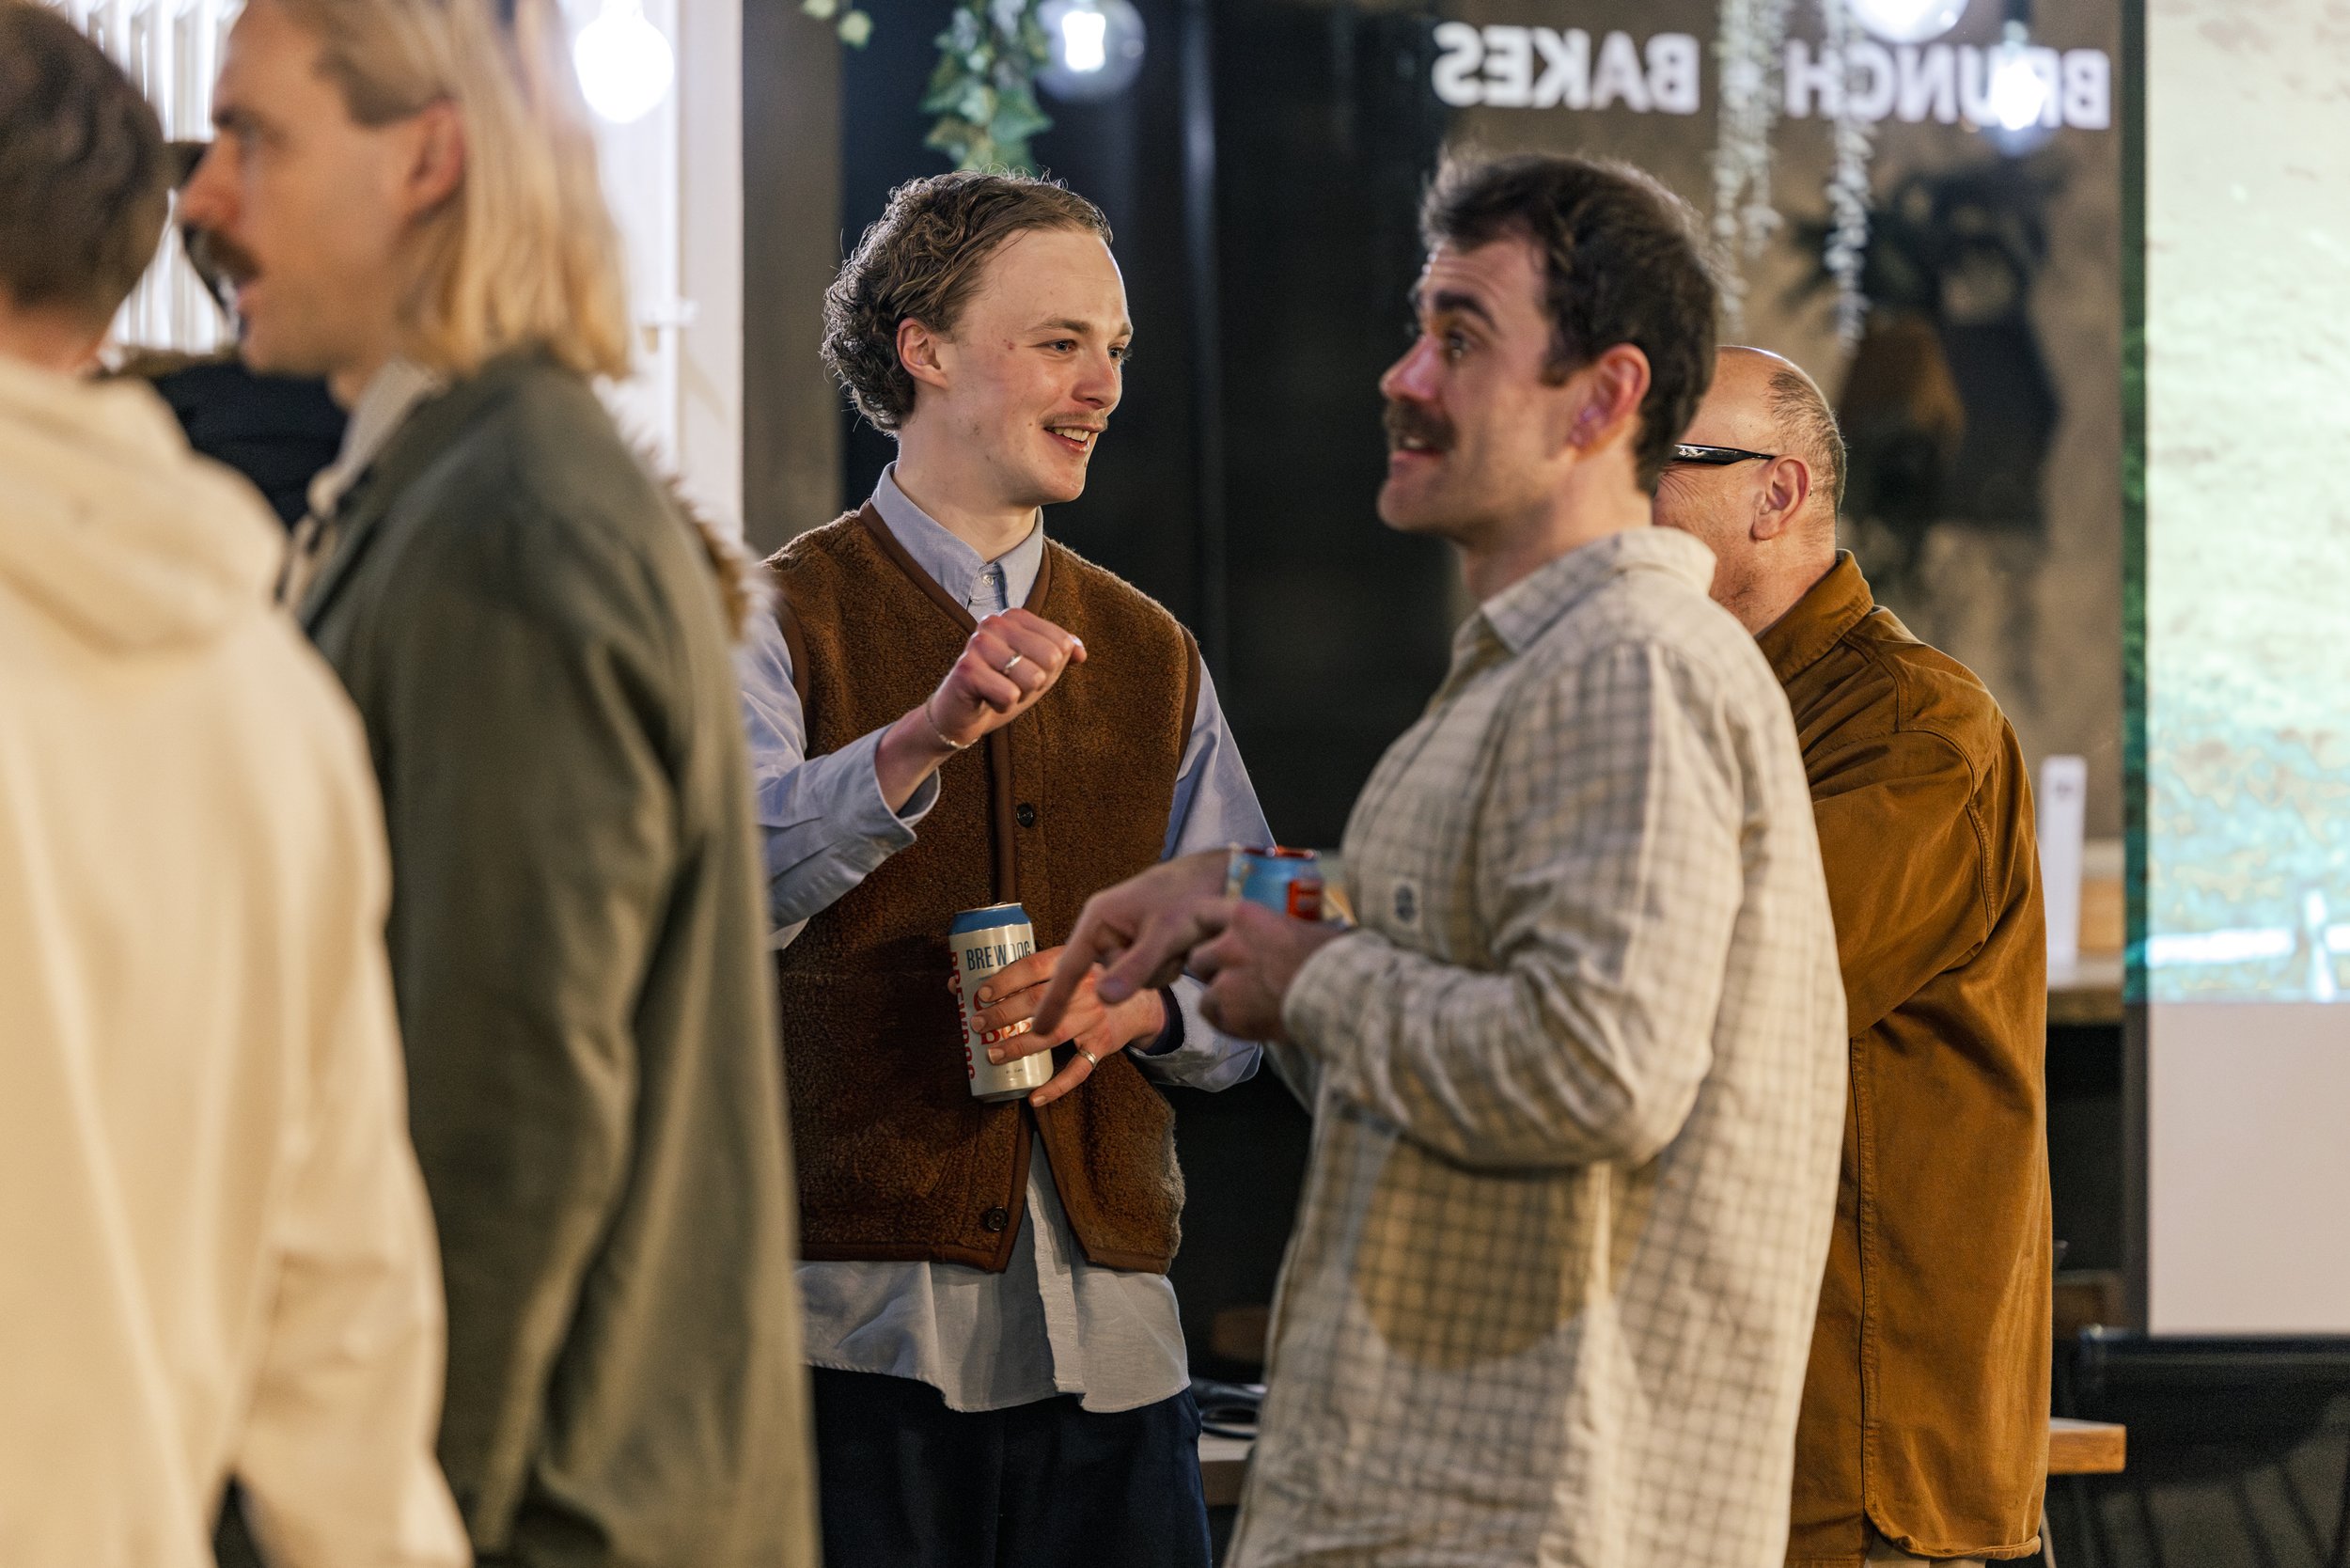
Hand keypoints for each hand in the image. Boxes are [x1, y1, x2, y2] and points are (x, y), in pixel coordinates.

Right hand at [875, 610, 1084, 807]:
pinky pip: (1010, 695)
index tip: (1025, 671)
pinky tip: (987, 699)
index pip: (1062, 643)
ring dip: (1020, 695)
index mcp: (1013, 616)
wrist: (961, 716)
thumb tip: (1081, 653)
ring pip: (1033, 678)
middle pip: (1051, 658)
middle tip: (1011, 684)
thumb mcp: (1039, 669)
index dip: (1050, 669)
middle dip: (1037, 682)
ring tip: (998, 690)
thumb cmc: (1001, 688)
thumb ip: (1063, 655)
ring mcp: (978, 643)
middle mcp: (994, 622)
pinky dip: (1004, 706)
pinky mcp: (967, 669)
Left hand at [965, 946, 1167, 1108]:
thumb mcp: (1069, 964)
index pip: (1033, 967)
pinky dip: (1056, 1086)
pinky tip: (1035, 1097)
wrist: (1139, 1002)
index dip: (1004, 981)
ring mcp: (1094, 1018)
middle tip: (978, 1025)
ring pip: (1052, 1034)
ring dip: (1019, 1045)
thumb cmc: (1092, 981)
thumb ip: (1028, 972)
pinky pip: (1078, 1069)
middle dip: (1002, 1014)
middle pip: (1038, 1001)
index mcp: (1073, 962)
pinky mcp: (1101, 1043)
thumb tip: (960, 982)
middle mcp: (1085, 988)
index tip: (981, 995)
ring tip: (993, 1054)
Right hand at [1034, 850, 1234, 1035]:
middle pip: (1112, 979)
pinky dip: (1168, 966)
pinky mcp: (1143, 945)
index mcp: (1099, 920)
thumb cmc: (1188, 897)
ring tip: (1179, 942)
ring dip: (1160, 970)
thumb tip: (1103, 999)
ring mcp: (1125, 938)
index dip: (1054, 1001)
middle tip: (1170, 948)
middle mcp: (1107, 930)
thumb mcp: (1163, 935)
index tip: (1038, 1030)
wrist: (1219, 879)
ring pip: (1135, 981)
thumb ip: (1135, 968)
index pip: (1069, 968)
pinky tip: (1182, 945)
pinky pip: (1149, 974)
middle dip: (1143, 973)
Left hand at [1189, 903, 1343, 1041]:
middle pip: (1199, 958)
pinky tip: (1250, 1023)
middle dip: (1212, 969)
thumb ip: (1283, 929)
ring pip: (1204, 994)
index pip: (1203, 914)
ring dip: (1220, 1000)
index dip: (1204, 929)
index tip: (1210, 938)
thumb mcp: (1306, 926)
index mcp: (1245, 917)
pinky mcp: (1230, 1015)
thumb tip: (1294, 931)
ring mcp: (1225, 984)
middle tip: (1235, 978)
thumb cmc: (1333, 956)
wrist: (1339, 995)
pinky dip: (1230, 1023)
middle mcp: (1228, 947)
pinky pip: (1216, 1020)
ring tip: (1246, 1006)